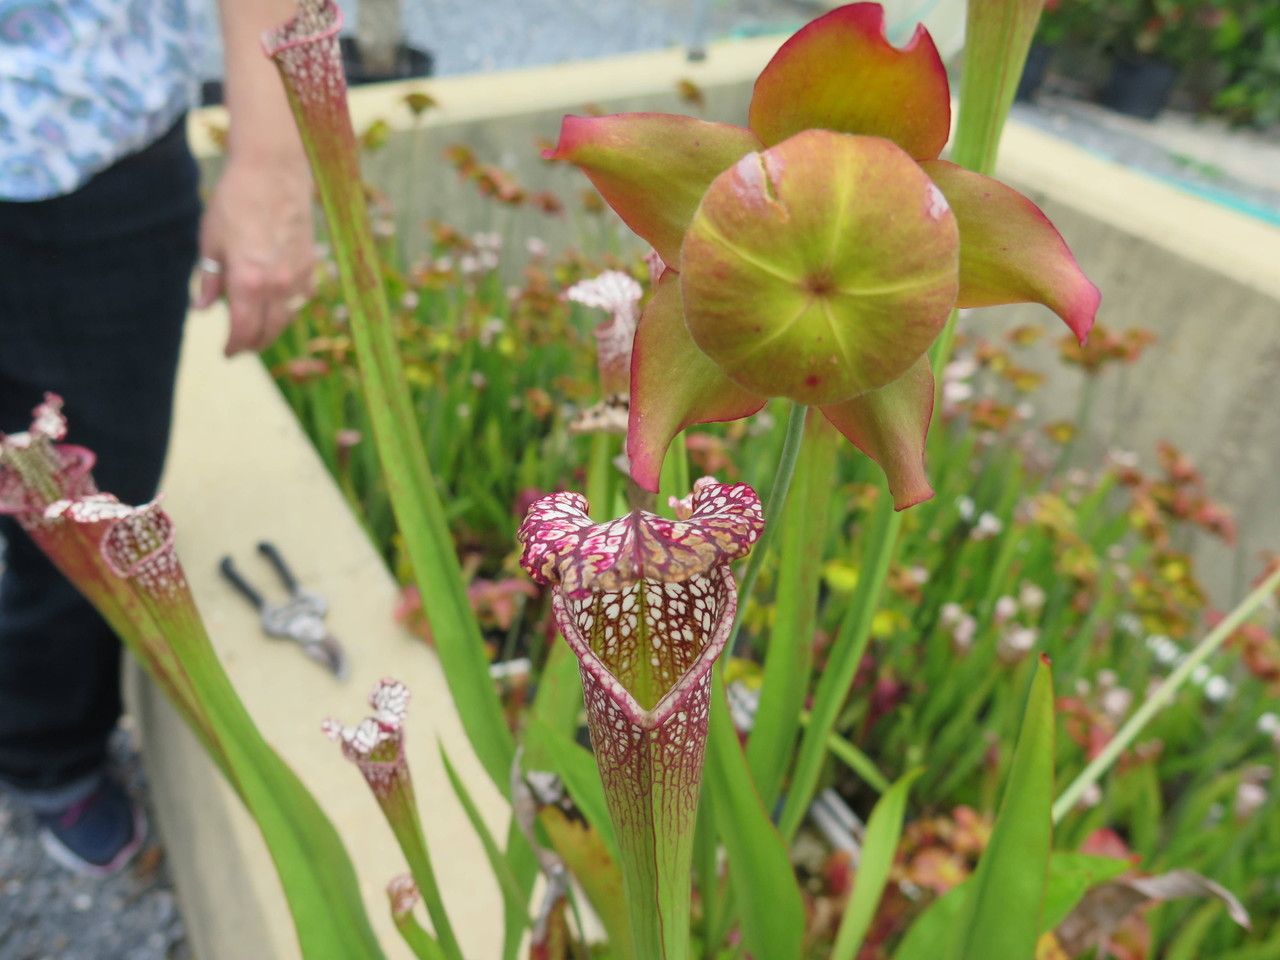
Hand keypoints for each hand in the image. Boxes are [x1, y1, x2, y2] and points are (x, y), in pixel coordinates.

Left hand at [194, 152, 313, 355]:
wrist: (274, 172)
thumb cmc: (236, 201)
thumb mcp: (211, 241)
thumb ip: (209, 280)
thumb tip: (203, 308)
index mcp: (248, 281)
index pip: (244, 330)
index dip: (235, 347)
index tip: (226, 353)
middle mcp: (277, 285)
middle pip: (269, 331)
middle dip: (253, 343)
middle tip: (240, 346)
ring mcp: (298, 276)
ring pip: (287, 317)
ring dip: (271, 328)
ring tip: (257, 328)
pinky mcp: (310, 265)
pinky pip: (300, 298)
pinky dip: (287, 306)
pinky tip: (277, 302)